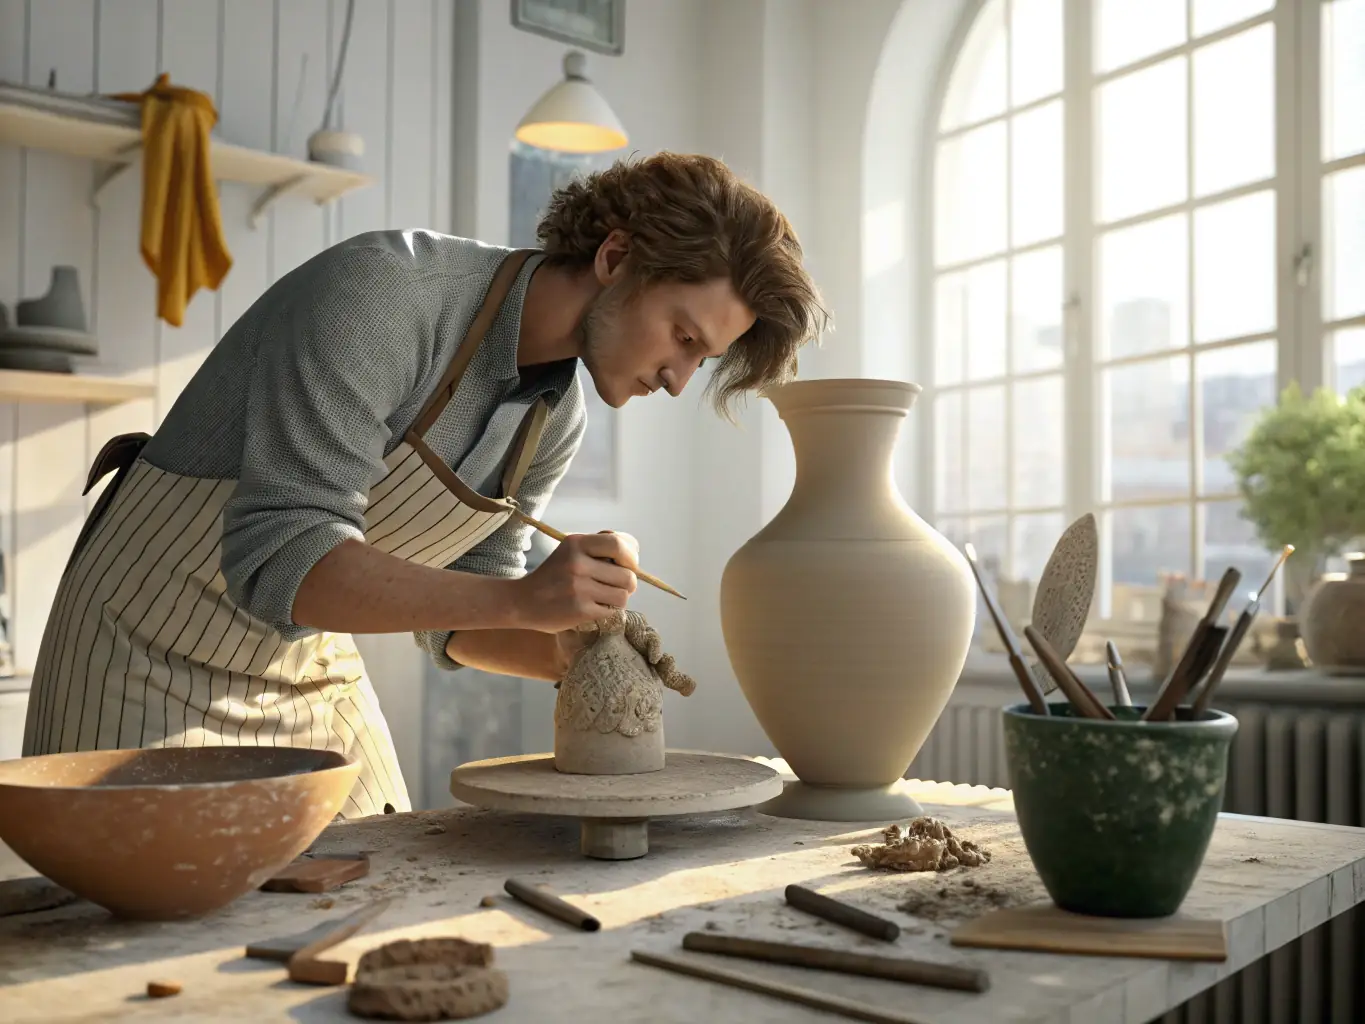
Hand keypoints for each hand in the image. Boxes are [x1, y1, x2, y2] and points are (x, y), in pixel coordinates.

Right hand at [511, 531, 639, 632]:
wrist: (522, 601)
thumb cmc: (553, 575)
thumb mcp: (570, 550)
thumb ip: (598, 546)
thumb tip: (632, 552)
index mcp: (577, 543)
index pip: (619, 544)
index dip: (632, 556)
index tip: (628, 564)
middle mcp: (578, 563)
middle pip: (628, 575)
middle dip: (628, 583)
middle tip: (616, 586)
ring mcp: (579, 588)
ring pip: (623, 595)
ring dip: (618, 599)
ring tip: (604, 597)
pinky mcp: (580, 610)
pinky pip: (611, 611)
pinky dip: (607, 611)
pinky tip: (593, 608)